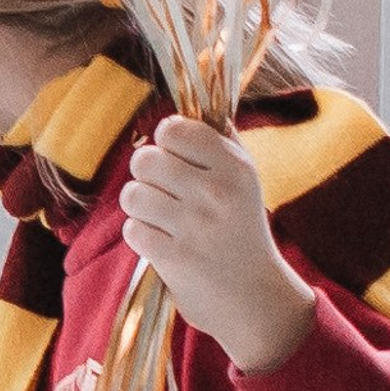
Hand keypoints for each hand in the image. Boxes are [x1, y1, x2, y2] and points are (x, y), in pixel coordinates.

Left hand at [119, 116, 316, 375]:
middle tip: (165, 191)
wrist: (256, 298)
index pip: (172, 129)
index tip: (176, 159)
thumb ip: (218, 138)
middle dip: (147, 175)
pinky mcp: (176, 258)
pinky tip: (164, 243)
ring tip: (164, 218)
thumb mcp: (244, 179)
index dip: (165, 143)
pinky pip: (133, 229)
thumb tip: (195, 92)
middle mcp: (217, 192)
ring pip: (133, 194)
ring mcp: (195, 226)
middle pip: (144, 159)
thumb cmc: (242, 229)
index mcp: (235, 166)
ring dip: (141, 207)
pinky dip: (142, 236)